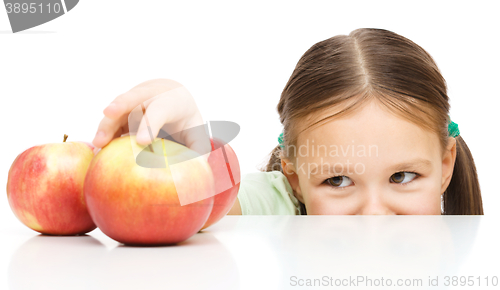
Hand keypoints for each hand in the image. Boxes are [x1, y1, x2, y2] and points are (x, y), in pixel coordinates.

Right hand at [92, 78, 210, 157]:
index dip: (150, 124)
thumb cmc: (186, 121)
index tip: (142, 142)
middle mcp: (152, 95)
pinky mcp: (122, 108)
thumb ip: (198, 149)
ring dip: (106, 123)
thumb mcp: (197, 132)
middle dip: (122, 104)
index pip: (160, 109)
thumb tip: (194, 170)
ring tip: (98, 143)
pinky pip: (112, 118)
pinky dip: (104, 131)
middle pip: (135, 96)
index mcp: (174, 101)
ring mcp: (135, 98)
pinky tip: (97, 148)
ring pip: (118, 107)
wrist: (173, 97)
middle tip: (108, 113)